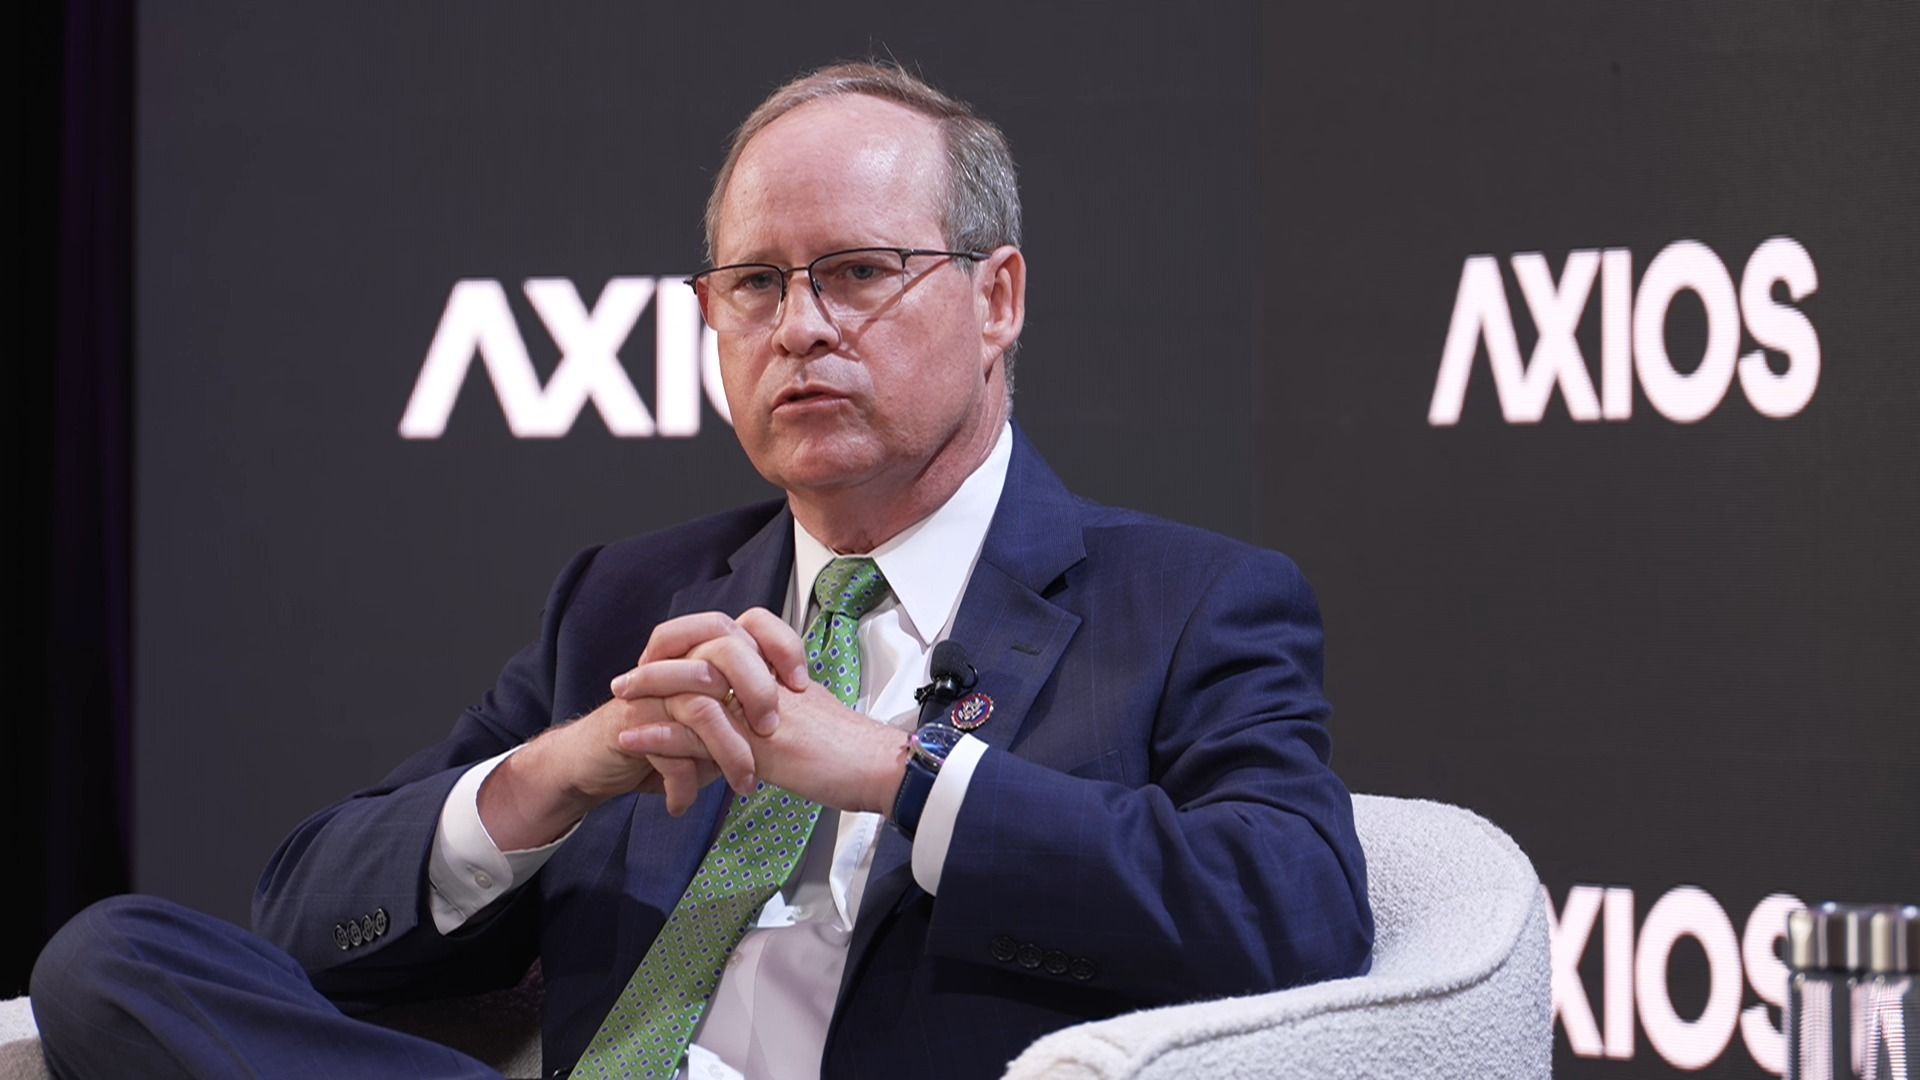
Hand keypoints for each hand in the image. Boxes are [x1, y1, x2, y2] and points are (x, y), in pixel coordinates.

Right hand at [479, 609, 808, 846]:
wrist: (597, 761)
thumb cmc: (665, 740)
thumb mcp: (717, 726)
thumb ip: (750, 717)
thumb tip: (800, 729)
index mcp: (707, 653)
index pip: (752, 623)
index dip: (781, 644)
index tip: (803, 683)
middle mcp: (681, 662)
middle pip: (727, 650)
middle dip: (757, 690)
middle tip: (772, 731)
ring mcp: (655, 690)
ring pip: (701, 706)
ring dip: (728, 751)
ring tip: (745, 784)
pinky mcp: (632, 722)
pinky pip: (666, 749)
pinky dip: (683, 783)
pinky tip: (686, 805)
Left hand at [625, 665, 912, 816]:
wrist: (883, 770)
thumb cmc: (855, 754)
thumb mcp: (813, 719)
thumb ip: (783, 709)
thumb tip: (759, 719)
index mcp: (783, 674)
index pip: (733, 637)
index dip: (696, 643)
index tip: (665, 655)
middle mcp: (771, 684)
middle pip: (706, 654)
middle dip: (662, 663)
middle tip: (629, 676)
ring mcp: (764, 711)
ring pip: (696, 688)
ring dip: (652, 691)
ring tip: (620, 698)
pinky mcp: (760, 745)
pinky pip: (699, 735)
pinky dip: (661, 737)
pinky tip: (634, 738)